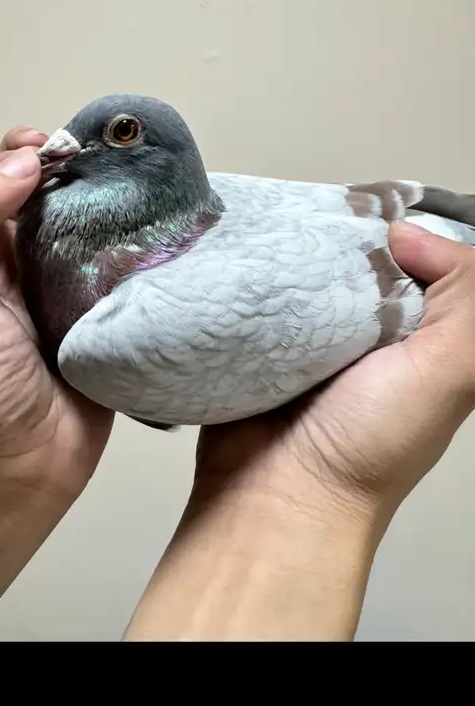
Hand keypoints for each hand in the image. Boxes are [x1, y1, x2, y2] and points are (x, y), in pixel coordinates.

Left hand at [0, 126, 113, 503]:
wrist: (15, 476)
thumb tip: (19, 164)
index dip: (14, 155)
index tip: (51, 153)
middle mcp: (17, 261)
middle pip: (44, 191)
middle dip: (71, 166)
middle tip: (104, 161)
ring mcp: (66, 288)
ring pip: (89, 221)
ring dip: (110, 200)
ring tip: (139, 186)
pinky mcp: (109, 315)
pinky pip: (126, 267)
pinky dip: (140, 245)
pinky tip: (160, 229)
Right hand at [126, 225, 474, 639]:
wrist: (279, 496)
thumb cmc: (371, 442)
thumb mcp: (450, 371)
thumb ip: (465, 299)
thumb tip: (408, 233)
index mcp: (422, 339)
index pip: (426, 264)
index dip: (410, 235)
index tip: (383, 214)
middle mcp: (370, 335)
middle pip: (364, 259)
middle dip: (349, 233)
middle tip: (326, 210)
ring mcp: (311, 336)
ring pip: (310, 267)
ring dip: (296, 250)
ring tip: (283, 225)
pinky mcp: (260, 339)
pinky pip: (261, 289)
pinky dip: (257, 272)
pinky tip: (252, 251)